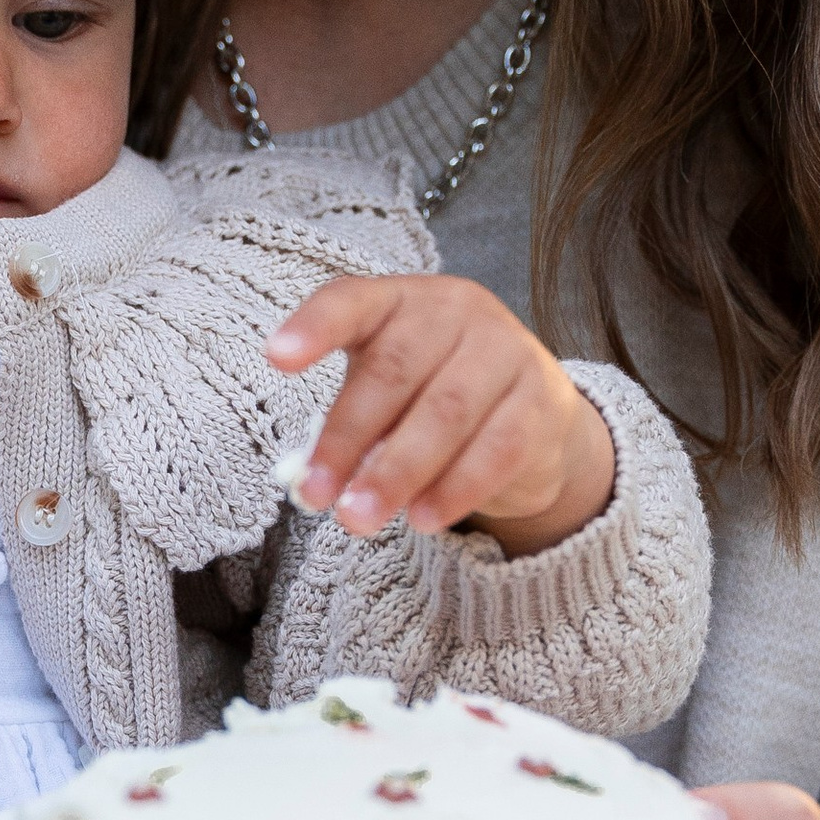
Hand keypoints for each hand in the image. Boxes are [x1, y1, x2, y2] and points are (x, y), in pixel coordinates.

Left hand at [265, 273, 615, 556]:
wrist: (535, 415)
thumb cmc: (434, 397)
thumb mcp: (388, 395)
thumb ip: (352, 425)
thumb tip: (308, 479)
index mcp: (403, 299)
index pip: (352, 301)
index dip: (314, 327)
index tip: (275, 357)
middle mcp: (457, 311)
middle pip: (393, 371)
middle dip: (347, 438)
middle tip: (314, 496)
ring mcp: (507, 349)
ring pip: (445, 413)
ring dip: (395, 472)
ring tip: (358, 518)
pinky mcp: (544, 399)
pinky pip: (496, 447)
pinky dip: (454, 488)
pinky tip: (421, 519)